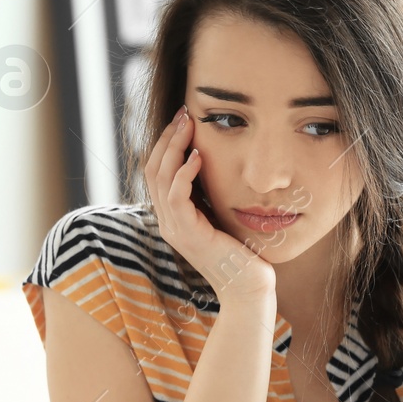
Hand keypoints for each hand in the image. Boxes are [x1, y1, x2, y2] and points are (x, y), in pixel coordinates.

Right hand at [144, 104, 274, 303]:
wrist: (249, 288)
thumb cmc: (244, 253)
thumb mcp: (223, 216)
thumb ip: (212, 196)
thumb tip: (216, 166)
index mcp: (174, 216)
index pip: (158, 171)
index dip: (167, 143)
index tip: (185, 120)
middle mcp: (168, 221)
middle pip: (153, 169)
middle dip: (167, 138)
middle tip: (184, 113)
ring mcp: (174, 229)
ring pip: (160, 178)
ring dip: (174, 147)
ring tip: (189, 125)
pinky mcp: (188, 235)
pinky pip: (176, 197)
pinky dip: (184, 173)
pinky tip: (198, 156)